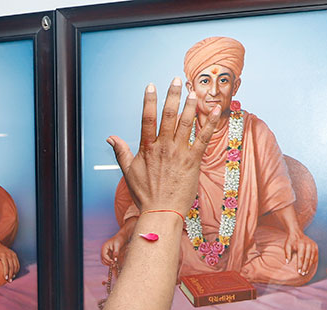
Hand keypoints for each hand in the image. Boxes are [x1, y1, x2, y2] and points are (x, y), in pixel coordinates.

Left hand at [0, 231, 19, 280]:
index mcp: (3, 255)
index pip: (6, 266)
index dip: (6, 272)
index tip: (6, 278)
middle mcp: (9, 254)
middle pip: (12, 266)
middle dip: (11, 274)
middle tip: (9, 281)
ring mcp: (13, 254)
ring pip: (16, 265)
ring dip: (14, 272)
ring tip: (12, 278)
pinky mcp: (15, 254)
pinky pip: (17, 263)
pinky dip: (17, 269)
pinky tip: (15, 273)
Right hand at [100, 230, 128, 266]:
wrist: (121, 237)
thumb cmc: (119, 239)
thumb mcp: (117, 245)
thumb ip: (116, 252)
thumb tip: (115, 258)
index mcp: (104, 247)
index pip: (104, 256)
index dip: (108, 260)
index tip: (113, 262)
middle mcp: (104, 250)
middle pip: (103, 259)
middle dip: (108, 262)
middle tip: (114, 264)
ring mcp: (106, 253)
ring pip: (104, 261)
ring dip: (109, 263)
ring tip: (114, 264)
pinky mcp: (109, 255)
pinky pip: (107, 261)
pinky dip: (110, 262)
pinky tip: (114, 262)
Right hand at [106, 79, 221, 217]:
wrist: (162, 212)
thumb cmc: (145, 195)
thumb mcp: (129, 172)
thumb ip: (121, 152)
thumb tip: (110, 137)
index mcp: (148, 148)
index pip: (147, 118)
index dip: (149, 100)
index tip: (151, 86)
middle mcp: (164, 147)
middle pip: (169, 115)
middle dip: (173, 95)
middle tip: (177, 80)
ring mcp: (180, 153)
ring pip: (186, 123)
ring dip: (190, 105)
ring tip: (194, 91)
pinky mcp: (194, 161)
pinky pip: (203, 138)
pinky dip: (210, 123)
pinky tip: (215, 111)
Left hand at [283, 230, 317, 277]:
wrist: (297, 233)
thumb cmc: (291, 241)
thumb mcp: (287, 246)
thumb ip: (287, 254)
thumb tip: (287, 262)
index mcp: (301, 245)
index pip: (301, 257)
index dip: (300, 265)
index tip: (298, 271)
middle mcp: (308, 245)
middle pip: (307, 259)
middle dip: (305, 267)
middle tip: (302, 274)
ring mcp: (313, 245)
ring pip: (311, 258)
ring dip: (309, 266)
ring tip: (306, 272)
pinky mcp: (315, 246)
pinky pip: (315, 256)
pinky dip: (313, 262)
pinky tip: (310, 267)